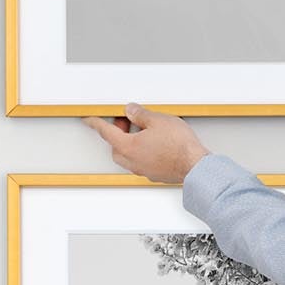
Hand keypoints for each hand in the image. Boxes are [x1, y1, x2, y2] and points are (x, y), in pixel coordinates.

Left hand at [82, 103, 210, 184]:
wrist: (195, 165)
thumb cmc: (179, 146)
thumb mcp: (158, 120)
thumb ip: (141, 114)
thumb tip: (131, 111)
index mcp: (128, 147)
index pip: (106, 132)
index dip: (96, 123)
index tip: (89, 120)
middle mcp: (133, 161)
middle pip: (115, 147)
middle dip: (116, 133)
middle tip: (124, 122)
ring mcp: (143, 170)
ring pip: (128, 156)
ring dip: (129, 144)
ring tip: (141, 131)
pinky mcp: (154, 174)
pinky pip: (140, 162)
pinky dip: (141, 152)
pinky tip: (152, 144)